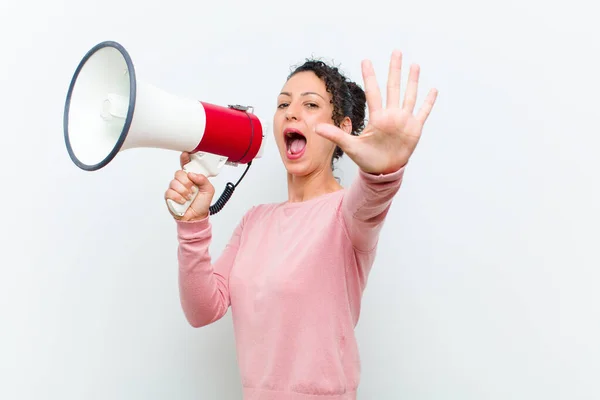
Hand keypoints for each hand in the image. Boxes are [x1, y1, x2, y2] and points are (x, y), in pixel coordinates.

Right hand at [164, 152, 214, 220]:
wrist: (196, 217)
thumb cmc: (201, 203)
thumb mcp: (209, 190)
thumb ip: (203, 180)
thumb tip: (193, 174)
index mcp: (192, 177)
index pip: (186, 164)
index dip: (185, 158)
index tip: (185, 153)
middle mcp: (182, 181)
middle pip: (179, 173)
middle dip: (187, 182)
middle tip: (192, 189)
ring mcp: (175, 188)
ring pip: (174, 182)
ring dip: (184, 191)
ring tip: (189, 197)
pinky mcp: (169, 196)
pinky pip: (170, 192)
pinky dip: (178, 197)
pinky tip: (183, 201)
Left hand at [315, 50, 437, 174]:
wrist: (382, 171)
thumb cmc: (367, 159)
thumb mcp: (350, 146)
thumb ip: (335, 135)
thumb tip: (316, 128)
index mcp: (377, 117)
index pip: (373, 92)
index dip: (370, 76)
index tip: (365, 60)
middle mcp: (391, 115)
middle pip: (393, 87)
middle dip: (395, 69)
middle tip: (396, 51)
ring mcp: (403, 120)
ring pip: (409, 95)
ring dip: (412, 80)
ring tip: (414, 65)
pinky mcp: (414, 128)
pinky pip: (422, 112)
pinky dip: (428, 102)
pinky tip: (432, 89)